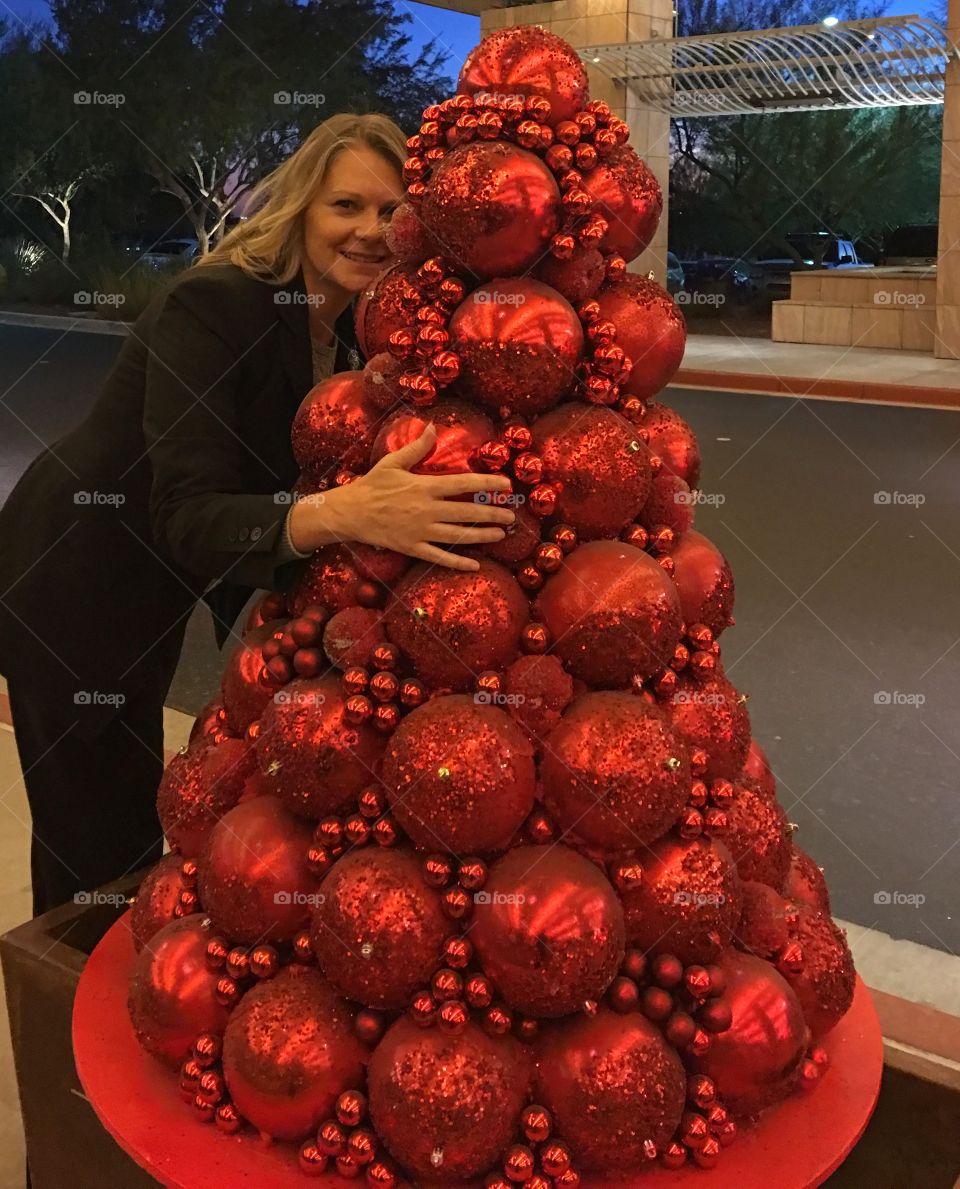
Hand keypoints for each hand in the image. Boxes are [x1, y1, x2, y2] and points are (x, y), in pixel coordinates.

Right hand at [335, 423, 516, 571]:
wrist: (349, 513)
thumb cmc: (372, 485)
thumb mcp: (393, 462)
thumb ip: (417, 447)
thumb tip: (433, 427)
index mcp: (424, 486)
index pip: (463, 483)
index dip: (487, 483)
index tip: (506, 485)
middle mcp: (426, 510)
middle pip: (466, 512)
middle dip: (492, 514)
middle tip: (512, 515)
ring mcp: (420, 531)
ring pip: (458, 535)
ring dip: (482, 535)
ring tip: (501, 534)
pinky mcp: (412, 548)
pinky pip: (439, 557)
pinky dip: (458, 562)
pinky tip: (475, 563)